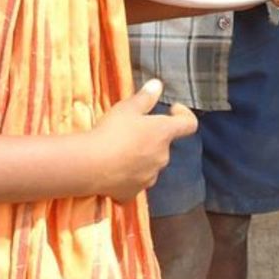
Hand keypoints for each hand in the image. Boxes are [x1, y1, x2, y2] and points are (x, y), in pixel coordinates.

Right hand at [89, 79, 196, 202]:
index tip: (172, 109)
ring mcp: (149, 177)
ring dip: (140, 157)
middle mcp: (162, 157)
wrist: (89, 166)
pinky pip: (134, 183)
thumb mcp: (127, 108)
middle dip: (152, 138)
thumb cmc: (111, 132)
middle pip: (164, 145)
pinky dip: (127, 177)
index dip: (184, 115)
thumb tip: (157, 85)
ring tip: (118, 150)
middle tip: (131, 130)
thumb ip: (145, 97)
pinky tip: (112, 171)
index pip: (189, 124)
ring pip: (150, 164)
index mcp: (164, 133)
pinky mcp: (132, 193)